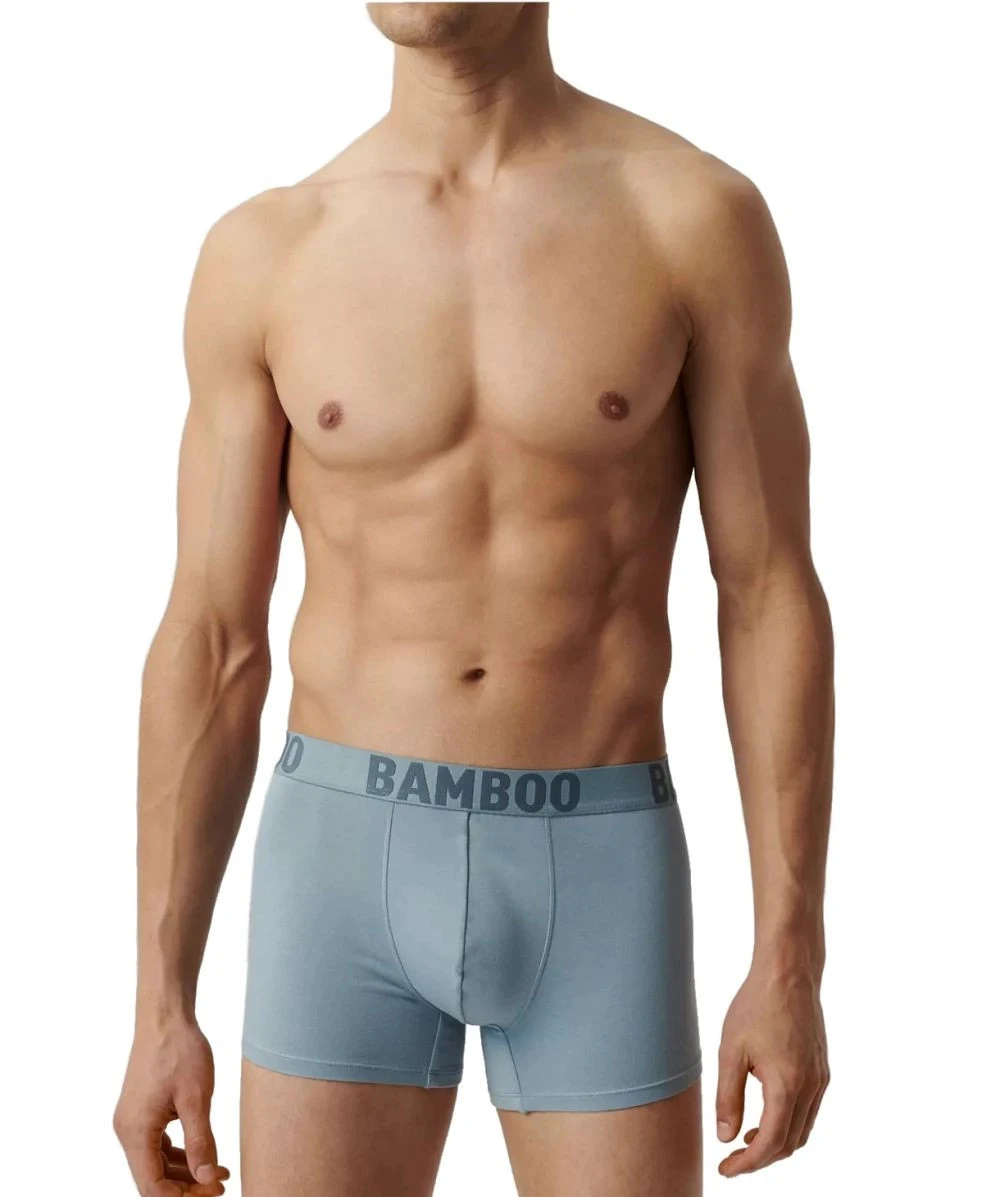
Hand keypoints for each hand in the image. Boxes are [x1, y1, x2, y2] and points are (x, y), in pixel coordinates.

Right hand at [114, 1016, 229, 1194]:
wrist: (165, 1018)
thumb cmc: (180, 1051)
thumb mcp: (197, 1098)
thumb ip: (201, 1141)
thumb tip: (206, 1178)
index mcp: (136, 1131)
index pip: (152, 1186)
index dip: (183, 1195)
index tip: (214, 1189)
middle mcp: (127, 1131)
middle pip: (152, 1178)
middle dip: (186, 1186)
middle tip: (220, 1183)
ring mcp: (132, 1121)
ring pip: (155, 1163)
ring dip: (184, 1172)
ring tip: (217, 1171)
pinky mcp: (141, 1112)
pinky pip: (156, 1145)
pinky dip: (178, 1154)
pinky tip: (202, 1153)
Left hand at [716, 963, 828, 1176]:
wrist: (788, 973)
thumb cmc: (756, 1006)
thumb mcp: (731, 1051)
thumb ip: (728, 1097)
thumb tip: (725, 1136)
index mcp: (787, 1086)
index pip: (771, 1144)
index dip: (748, 1164)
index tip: (726, 1170)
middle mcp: (811, 1088)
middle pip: (790, 1144)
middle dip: (761, 1158)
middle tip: (732, 1159)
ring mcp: (820, 1079)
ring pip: (803, 1130)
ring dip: (777, 1143)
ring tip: (745, 1140)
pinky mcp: (821, 1069)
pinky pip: (809, 1111)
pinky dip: (789, 1123)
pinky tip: (766, 1114)